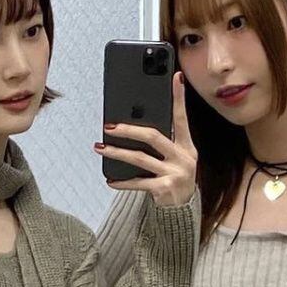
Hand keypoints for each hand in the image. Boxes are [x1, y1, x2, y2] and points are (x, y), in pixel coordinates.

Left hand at [97, 71, 198, 207]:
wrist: (183, 210)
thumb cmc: (174, 177)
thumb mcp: (175, 158)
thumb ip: (163, 143)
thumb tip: (133, 123)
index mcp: (186, 146)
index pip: (182, 117)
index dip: (179, 97)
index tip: (175, 77)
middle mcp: (183, 157)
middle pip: (153, 136)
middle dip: (128, 129)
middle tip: (108, 126)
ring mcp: (174, 174)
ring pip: (140, 158)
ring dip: (117, 152)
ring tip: (100, 147)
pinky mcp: (164, 189)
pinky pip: (138, 183)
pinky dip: (122, 182)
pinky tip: (110, 180)